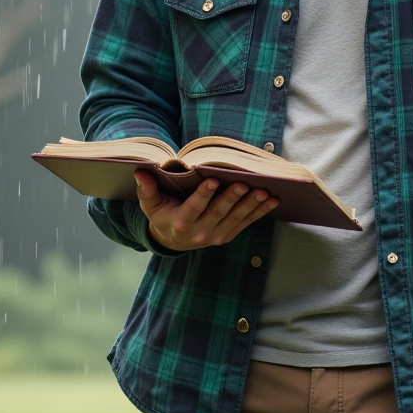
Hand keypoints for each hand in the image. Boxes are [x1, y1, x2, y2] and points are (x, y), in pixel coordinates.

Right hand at [134, 170, 278, 250]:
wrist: (172, 241)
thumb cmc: (162, 215)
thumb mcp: (150, 204)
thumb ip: (146, 190)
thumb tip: (140, 172)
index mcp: (180, 222)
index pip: (194, 208)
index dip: (204, 194)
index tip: (213, 179)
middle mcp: (199, 232)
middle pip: (219, 213)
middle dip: (233, 198)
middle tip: (244, 183)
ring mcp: (215, 236)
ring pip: (236, 219)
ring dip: (251, 205)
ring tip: (264, 192)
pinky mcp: (227, 236)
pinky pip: (246, 223)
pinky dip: (259, 212)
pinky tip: (272, 201)